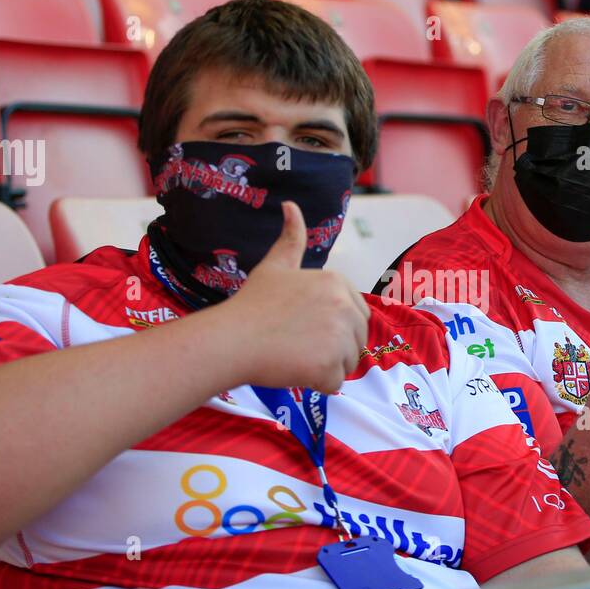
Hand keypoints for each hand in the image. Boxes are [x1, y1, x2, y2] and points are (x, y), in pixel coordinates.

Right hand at [221, 201, 369, 392]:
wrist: (232, 339)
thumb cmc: (251, 305)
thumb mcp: (275, 266)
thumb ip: (291, 239)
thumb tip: (291, 205)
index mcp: (336, 283)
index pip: (357, 315)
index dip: (334, 326)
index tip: (304, 327)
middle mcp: (343, 306)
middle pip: (357, 340)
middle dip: (334, 348)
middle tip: (299, 344)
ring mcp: (339, 337)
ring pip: (348, 363)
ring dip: (325, 366)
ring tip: (294, 355)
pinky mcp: (330, 365)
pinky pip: (335, 383)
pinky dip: (317, 383)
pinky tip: (294, 370)